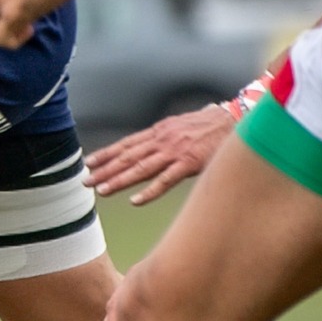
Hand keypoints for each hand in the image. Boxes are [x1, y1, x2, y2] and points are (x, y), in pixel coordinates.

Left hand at [86, 103, 234, 203]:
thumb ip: (165, 137)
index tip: (88, 163)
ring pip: (141, 168)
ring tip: (102, 190)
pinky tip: (135, 201)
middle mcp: (162, 140)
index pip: (126, 144)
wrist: (236, 119)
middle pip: (127, 157)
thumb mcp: (181, 126)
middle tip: (85, 181)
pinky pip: (166, 180)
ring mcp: (174, 152)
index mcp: (159, 132)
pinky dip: (150, 191)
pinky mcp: (190, 163)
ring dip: (119, 180)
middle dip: (105, 169)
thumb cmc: (210, 125)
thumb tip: (150, 144)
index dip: (106, 154)